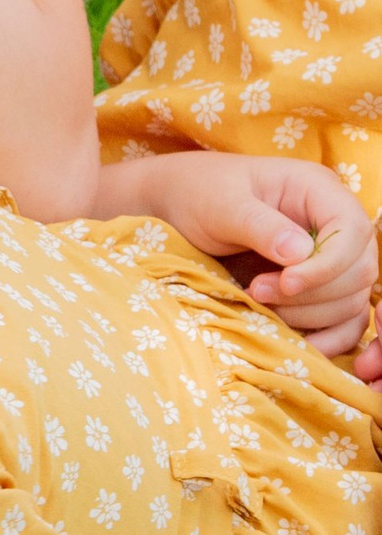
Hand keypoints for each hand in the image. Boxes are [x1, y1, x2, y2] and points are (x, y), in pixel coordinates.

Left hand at [116, 150, 381, 374]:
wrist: (175, 206)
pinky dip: (328, 339)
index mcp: (318, 190)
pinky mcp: (316, 288)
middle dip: (312, 293)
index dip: (327, 265)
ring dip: (310, 315)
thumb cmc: (198, 194)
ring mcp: (329, 258)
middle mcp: (334, 224)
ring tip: (257, 301)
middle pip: (358, 271)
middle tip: (256, 290)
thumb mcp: (221, 204)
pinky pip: (345, 321)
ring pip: (352, 300)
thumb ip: (260, 226)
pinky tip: (294, 343)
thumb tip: (301, 254)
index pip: (353, 231)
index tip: (286, 282)